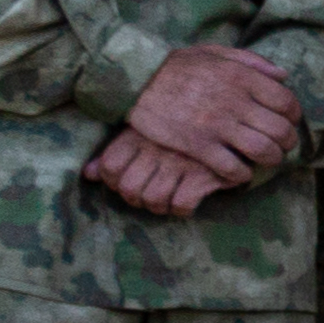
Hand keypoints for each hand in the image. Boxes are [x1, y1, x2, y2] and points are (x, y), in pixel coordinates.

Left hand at [80, 128, 225, 215]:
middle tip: (151, 196)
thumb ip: (117, 150)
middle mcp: (156, 147)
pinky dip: (183, 209)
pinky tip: (190, 200)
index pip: (109, 167)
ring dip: (160, 207)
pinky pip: (182, 204)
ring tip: (170, 200)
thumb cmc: (187, 122)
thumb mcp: (150, 126)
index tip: (130, 183)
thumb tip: (86, 175)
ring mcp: (179, 161)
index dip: (115, 183)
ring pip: (154, 200)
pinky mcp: (203, 174)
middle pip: (129, 189)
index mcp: (140, 133)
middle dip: (138, 200)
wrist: (237, 113)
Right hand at [124, 42, 300, 184]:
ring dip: (271, 160)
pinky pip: (232, 167)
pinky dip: (242, 175)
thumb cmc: (176, 66)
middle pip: (281, 130)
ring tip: (266, 161)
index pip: (287, 102)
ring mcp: (217, 124)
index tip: (288, 122)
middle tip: (282, 146)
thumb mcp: (214, 53)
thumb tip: (282, 75)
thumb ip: (251, 61)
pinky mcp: (197, 144)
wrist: (136, 80)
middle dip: (288, 142)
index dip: (293, 117)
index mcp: (243, 77)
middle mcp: (236, 101)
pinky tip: (239, 173)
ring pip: (263, 151)